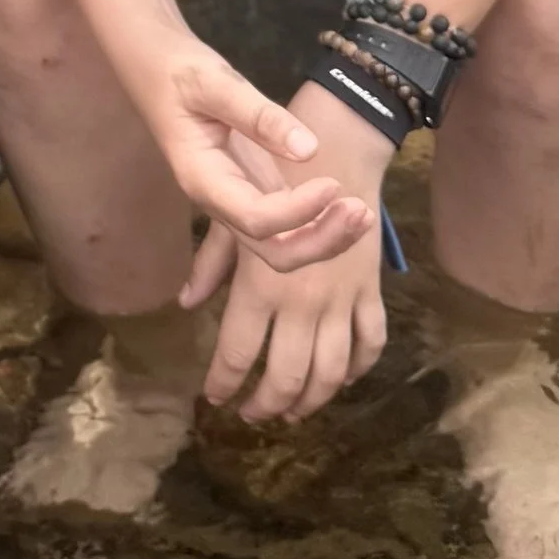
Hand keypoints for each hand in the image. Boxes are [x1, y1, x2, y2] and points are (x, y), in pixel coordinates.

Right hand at [119, 27, 375, 270]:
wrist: (158, 70)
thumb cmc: (180, 73)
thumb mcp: (215, 82)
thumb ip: (259, 115)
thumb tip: (308, 148)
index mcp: (204, 180)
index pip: (255, 218)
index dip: (298, 212)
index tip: (332, 183)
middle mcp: (221, 202)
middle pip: (272, 252)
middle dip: (319, 243)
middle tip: (359, 211)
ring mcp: (238, 200)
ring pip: (283, 247)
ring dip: (326, 240)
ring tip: (363, 213)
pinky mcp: (255, 191)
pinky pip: (289, 226)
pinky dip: (321, 225)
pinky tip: (349, 207)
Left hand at [183, 84, 392, 421]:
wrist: (337, 144)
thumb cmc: (270, 172)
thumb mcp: (229, 214)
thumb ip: (211, 262)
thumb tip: (187, 302)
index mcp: (261, 284)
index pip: (238, 352)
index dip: (225, 382)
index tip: (215, 398)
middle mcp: (302, 301)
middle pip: (287, 375)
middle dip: (267, 403)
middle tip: (253, 414)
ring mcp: (341, 298)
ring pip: (331, 371)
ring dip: (312, 399)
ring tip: (293, 411)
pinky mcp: (370, 289)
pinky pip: (369, 342)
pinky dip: (357, 368)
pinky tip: (341, 378)